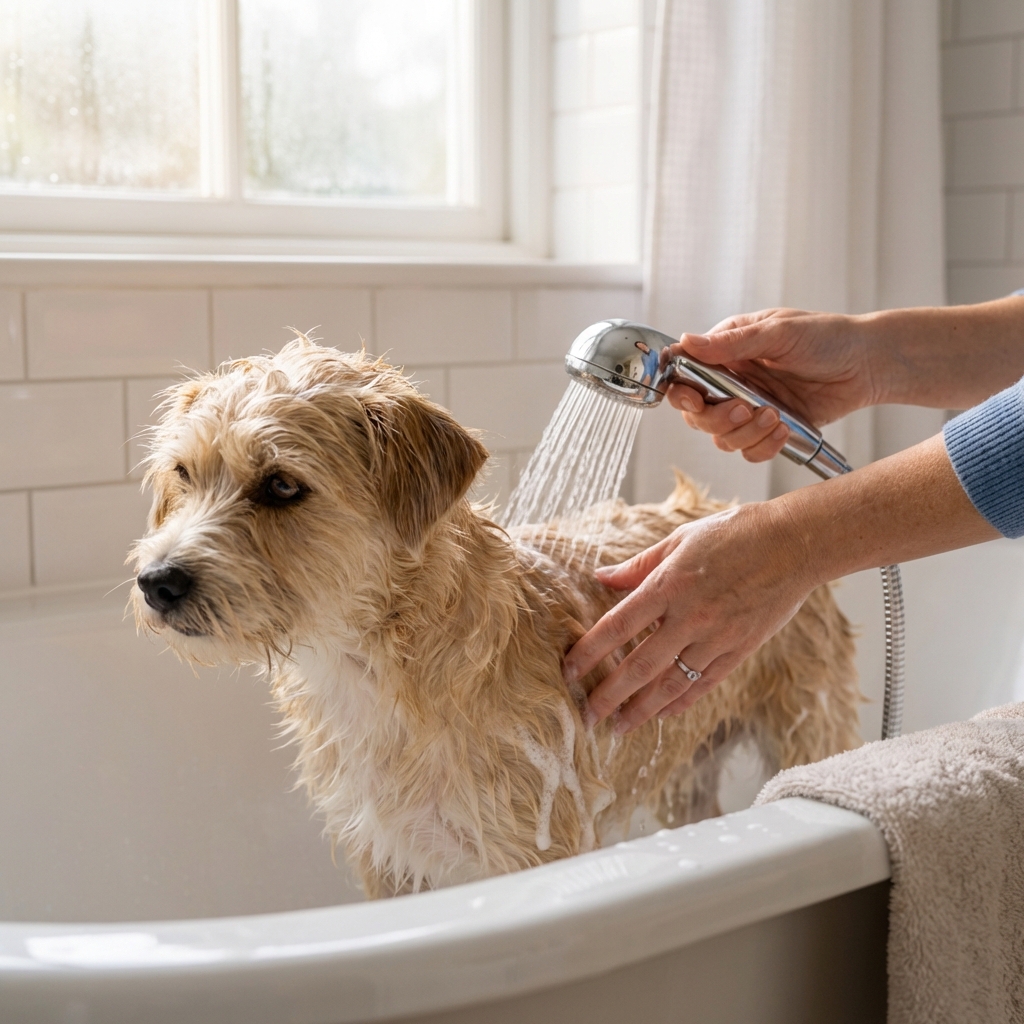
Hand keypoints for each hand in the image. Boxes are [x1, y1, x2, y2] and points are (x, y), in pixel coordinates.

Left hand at [563, 502, 817, 731]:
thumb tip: (601, 578)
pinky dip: (682, 702)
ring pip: (672, 683)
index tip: (569, 671)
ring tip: (619, 726)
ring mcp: (718, 636)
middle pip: (640, 665)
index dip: (590, 651)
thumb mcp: (681, 539)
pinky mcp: (741, 649)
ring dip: (642, 709)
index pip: (618, 625)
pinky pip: (705, 683)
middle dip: (609, 694)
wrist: (795, 543)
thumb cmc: (736, 533)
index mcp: (670, 584)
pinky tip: (662, 714)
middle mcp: (690, 616)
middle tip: (586, 716)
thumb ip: (639, 565)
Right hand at [668, 308, 879, 462]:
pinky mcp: (769, 430)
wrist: (868, 364)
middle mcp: (732, 382)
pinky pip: (750, 451)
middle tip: (742, 409)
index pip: (685, 374)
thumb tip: (686, 342)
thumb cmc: (827, 337)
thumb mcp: (778, 332)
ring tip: (774, 417)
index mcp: (727, 351)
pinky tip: (783, 429)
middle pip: (697, 415)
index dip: (681, 391)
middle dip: (716, 418)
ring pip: (722, 438)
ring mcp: (749, 408)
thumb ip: (732, 343)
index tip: (694, 399)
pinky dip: (763, 447)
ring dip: (744, 433)